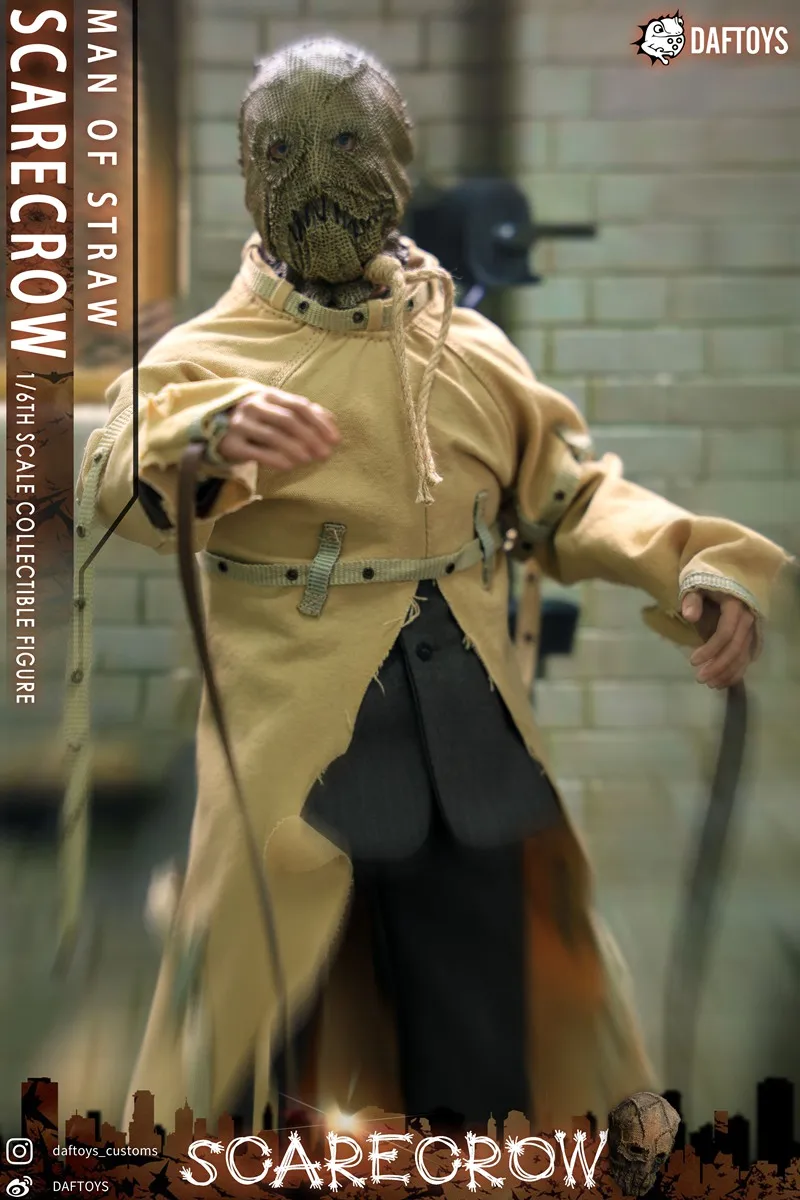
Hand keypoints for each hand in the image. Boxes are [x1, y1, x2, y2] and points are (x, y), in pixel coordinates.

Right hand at [216, 387, 339, 469]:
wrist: (217, 430)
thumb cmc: (258, 421)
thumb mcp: (278, 411)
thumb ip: (304, 413)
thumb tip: (332, 421)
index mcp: (269, 394)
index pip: (299, 406)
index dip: (320, 423)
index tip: (335, 440)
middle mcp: (253, 406)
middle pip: (288, 421)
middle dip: (310, 438)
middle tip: (325, 455)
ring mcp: (240, 424)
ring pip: (273, 436)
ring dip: (295, 449)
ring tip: (308, 460)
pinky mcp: (230, 444)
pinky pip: (256, 452)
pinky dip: (275, 459)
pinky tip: (289, 466)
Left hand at [682, 590, 757, 687]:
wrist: (723, 576)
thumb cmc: (705, 582)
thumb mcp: (695, 585)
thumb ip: (692, 600)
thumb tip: (690, 616)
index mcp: (735, 606)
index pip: (725, 633)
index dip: (710, 649)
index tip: (692, 661)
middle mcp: (747, 618)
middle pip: (736, 647)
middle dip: (718, 666)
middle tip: (700, 679)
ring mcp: (751, 628)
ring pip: (743, 655)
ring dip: (727, 672)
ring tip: (710, 684)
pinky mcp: (750, 635)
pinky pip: (747, 656)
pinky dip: (737, 671)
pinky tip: (723, 683)